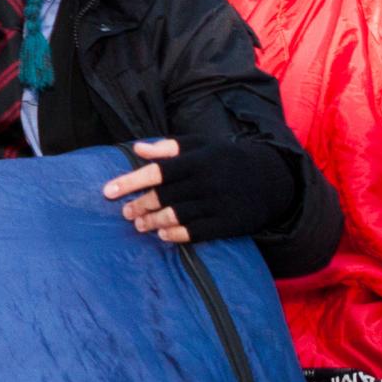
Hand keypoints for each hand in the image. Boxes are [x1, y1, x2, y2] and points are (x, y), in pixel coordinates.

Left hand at [101, 136, 300, 245]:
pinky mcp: (229, 223)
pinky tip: (163, 235)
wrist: (273, 178)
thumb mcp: (201, 145)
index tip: (107, 191)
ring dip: (153, 223)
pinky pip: (196, 233)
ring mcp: (218, 204)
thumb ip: (168, 147)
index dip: (130, 182)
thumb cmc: (226, 159)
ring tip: (139, 225)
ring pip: (176, 216)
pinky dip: (176, 235)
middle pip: (164, 197)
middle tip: (125, 212)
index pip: (158, 171)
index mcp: (198, 160)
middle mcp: (207, 182)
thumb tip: (137, 149)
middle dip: (139, 206)